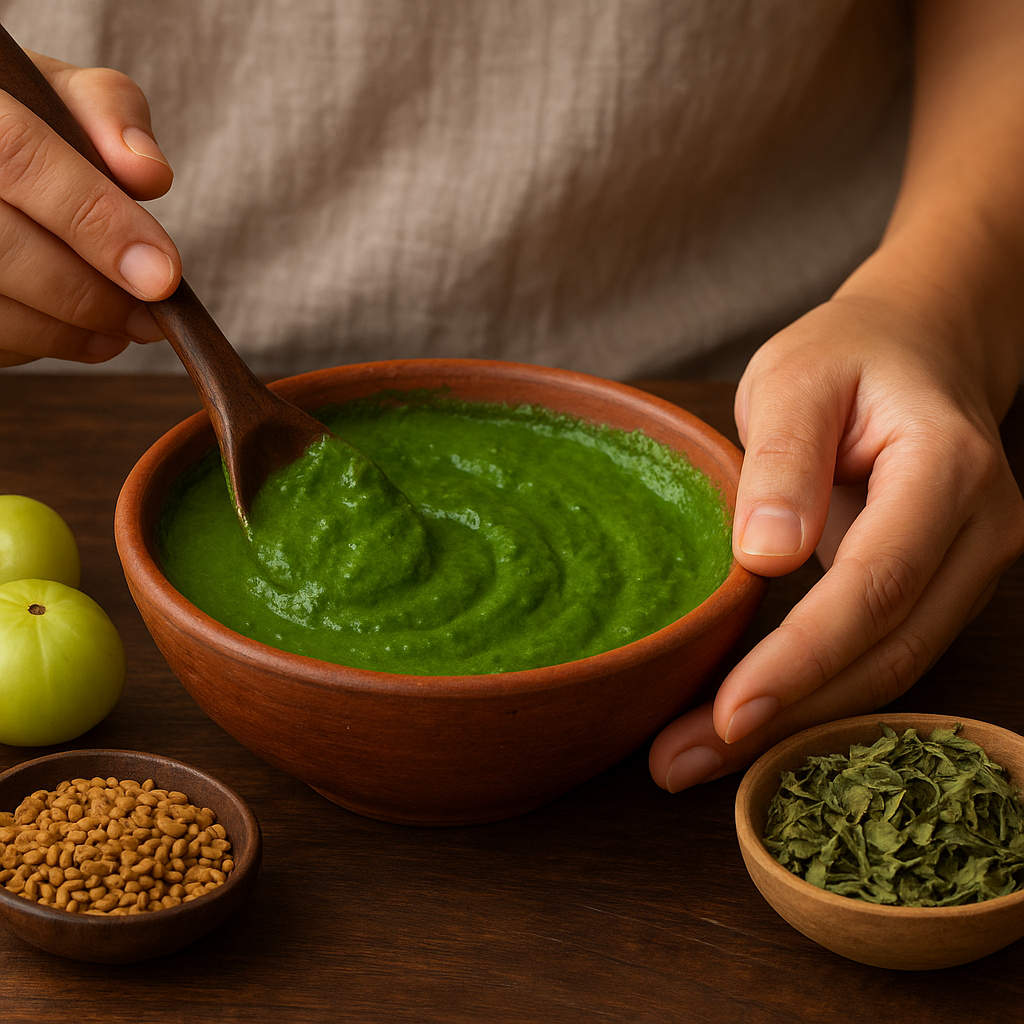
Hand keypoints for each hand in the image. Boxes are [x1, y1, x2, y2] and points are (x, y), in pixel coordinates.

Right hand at [0, 50, 180, 367]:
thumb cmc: (16, 120)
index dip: (99, 224)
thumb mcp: (56, 93)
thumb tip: (148, 174)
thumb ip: (108, 114)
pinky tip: (75, 333)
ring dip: (67, 332)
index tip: (162, 276)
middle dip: (91, 295)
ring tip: (120, 328)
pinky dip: (37, 343)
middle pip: (6, 248)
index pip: (22, 158)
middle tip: (149, 318)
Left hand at [649, 293, 1023, 791]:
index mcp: (946, 469)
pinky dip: (815, 699)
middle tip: (678, 764)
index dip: (802, 658)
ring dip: (793, 726)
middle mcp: (979, 533)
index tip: (726, 713)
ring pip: (889, 672)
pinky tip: (747, 727)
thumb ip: (784, 462)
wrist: (913, 354)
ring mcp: (971, 569)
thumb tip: (766, 559)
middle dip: (785, 719)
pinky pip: (882, 658)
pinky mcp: (941, 592)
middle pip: (887, 651)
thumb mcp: (796, 379)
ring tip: (691, 761)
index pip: (875, 585)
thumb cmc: (846, 360)